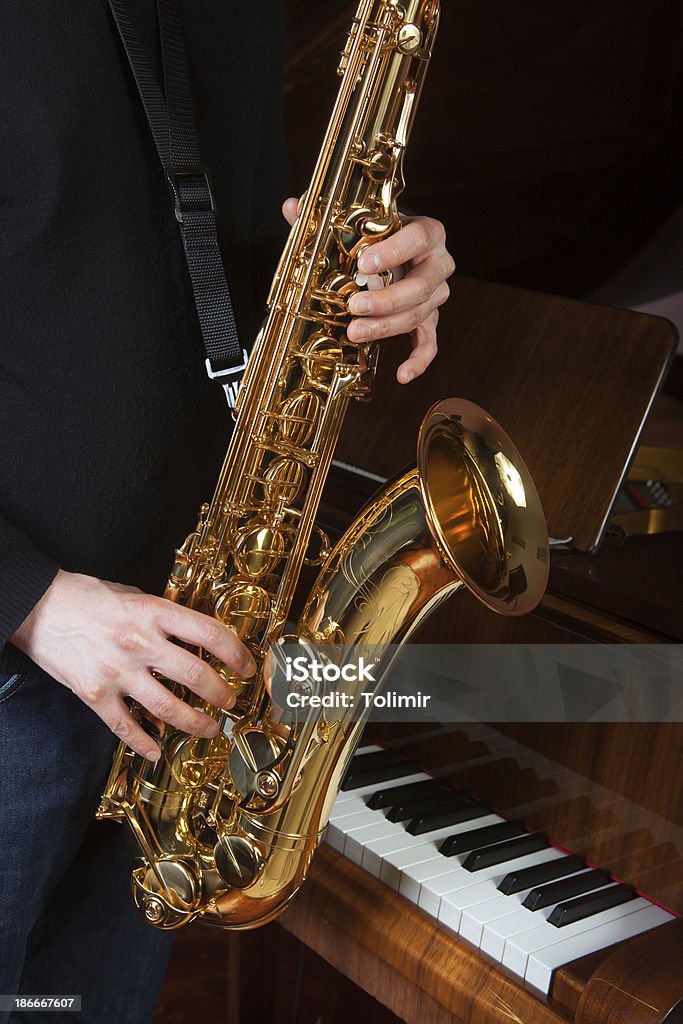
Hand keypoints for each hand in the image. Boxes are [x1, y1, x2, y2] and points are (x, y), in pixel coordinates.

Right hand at [11, 570, 255, 760]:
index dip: (236, 653)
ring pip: (167, 707)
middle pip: (196, 675)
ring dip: (195, 723)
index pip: (210, 634)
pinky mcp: (94, 694)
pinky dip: (143, 743)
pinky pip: (124, 727)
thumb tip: (192, 634)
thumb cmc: (86, 596)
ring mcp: (117, 672)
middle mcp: (140, 643)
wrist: (37, 606)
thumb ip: (162, 615)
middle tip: (232, 702)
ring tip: (209, 729)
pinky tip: (156, 752)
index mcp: (154, 613)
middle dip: (222, 694)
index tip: (247, 666)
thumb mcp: (133, 594)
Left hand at [282, 199, 454, 382]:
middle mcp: (439, 263)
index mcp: (427, 232)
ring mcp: (436, 293)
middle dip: (385, 300)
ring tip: (354, 333)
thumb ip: (325, 215)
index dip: (393, 251)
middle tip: (354, 307)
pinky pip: (430, 342)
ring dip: (386, 327)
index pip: (418, 239)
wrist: (397, 249)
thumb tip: (292, 206)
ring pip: (419, 314)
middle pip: (419, 286)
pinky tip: (401, 375)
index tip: (364, 263)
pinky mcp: (430, 318)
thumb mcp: (357, 221)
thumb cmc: (378, 234)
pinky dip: (418, 360)